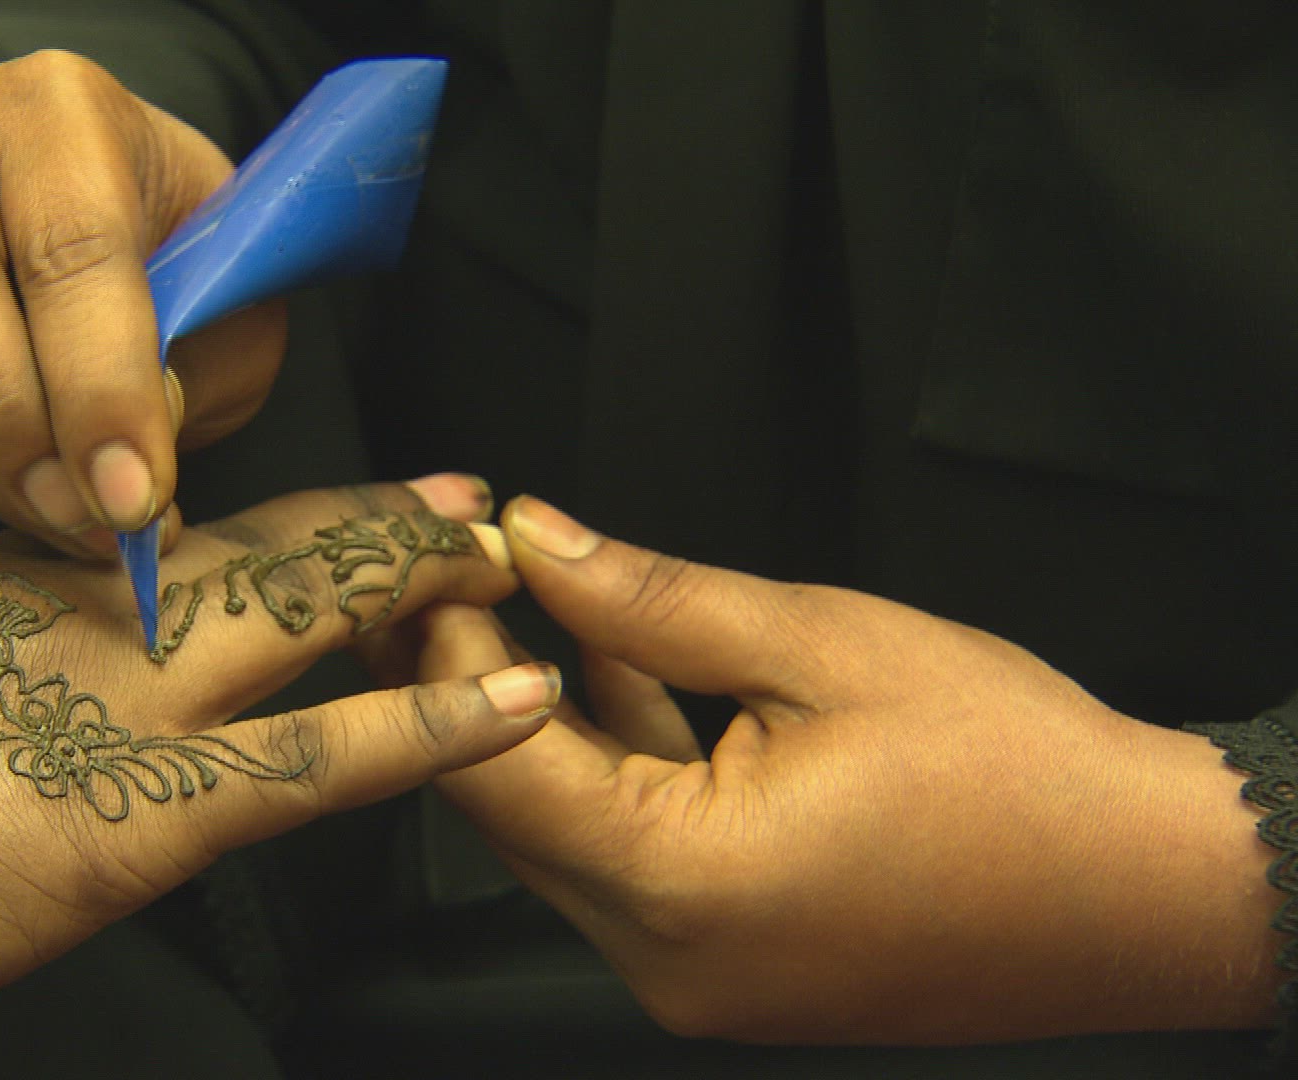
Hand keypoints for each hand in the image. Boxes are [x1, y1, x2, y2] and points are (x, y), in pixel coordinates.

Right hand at [0, 50, 287, 554]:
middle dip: (13, 427)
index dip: (99, 383)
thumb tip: (125, 469)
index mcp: (51, 109)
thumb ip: (198, 358)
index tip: (133, 495)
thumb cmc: (164, 236)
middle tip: (83, 518)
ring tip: (70, 525)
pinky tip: (19, 499)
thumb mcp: (226, 274)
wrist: (71, 198)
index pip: (67, 243)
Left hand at [412, 496, 1283, 1043]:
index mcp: (679, 886)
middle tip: (463, 575)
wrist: (1157, 890)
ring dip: (548, 722)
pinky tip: (623, 674)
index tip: (434, 566)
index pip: (496, 761)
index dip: (449, 652)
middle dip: (480, 685)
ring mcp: (698, 978)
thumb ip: (654, 600)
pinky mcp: (732, 968)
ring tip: (530, 605)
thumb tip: (542, 542)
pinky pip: (634, 861)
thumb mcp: (823, 646)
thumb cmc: (1021, 775)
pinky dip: (620, 771)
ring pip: (571, 833)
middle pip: (516, 807)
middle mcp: (667, 959)